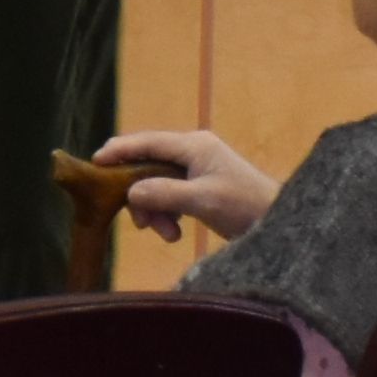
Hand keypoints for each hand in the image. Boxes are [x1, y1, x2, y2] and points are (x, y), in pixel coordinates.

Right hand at [92, 126, 274, 238]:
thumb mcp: (202, 201)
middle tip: (143, 224)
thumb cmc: (245, 206)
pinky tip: (176, 232)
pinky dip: (168, 212)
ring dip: (156, 209)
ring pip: (158, 183)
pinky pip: (172, 194)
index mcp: (194, 146)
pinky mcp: (203, 186)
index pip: (146, 142)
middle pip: (149, 166)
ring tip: (168, 235)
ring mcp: (199, 168)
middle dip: (141, 195)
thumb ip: (164, 194)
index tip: (95, 164)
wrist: (282, 223)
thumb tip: (129, 193)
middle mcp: (193, 152)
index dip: (118, 151)